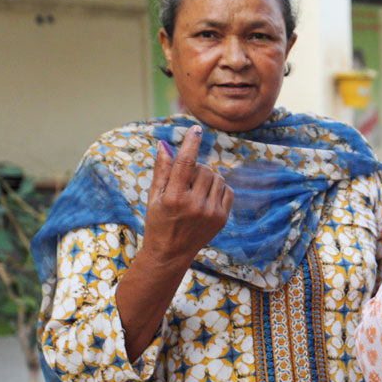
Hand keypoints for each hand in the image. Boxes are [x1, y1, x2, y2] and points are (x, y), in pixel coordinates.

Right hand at [142, 125, 232, 267]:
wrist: (171, 252)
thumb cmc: (158, 220)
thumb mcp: (154, 195)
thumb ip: (161, 169)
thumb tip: (164, 144)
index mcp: (174, 197)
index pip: (185, 163)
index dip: (191, 144)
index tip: (196, 129)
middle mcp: (194, 205)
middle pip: (204, 169)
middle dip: (196, 169)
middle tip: (185, 181)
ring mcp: (211, 212)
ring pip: (217, 178)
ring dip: (208, 178)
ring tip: (194, 191)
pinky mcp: (223, 218)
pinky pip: (227, 190)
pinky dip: (219, 188)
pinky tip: (206, 197)